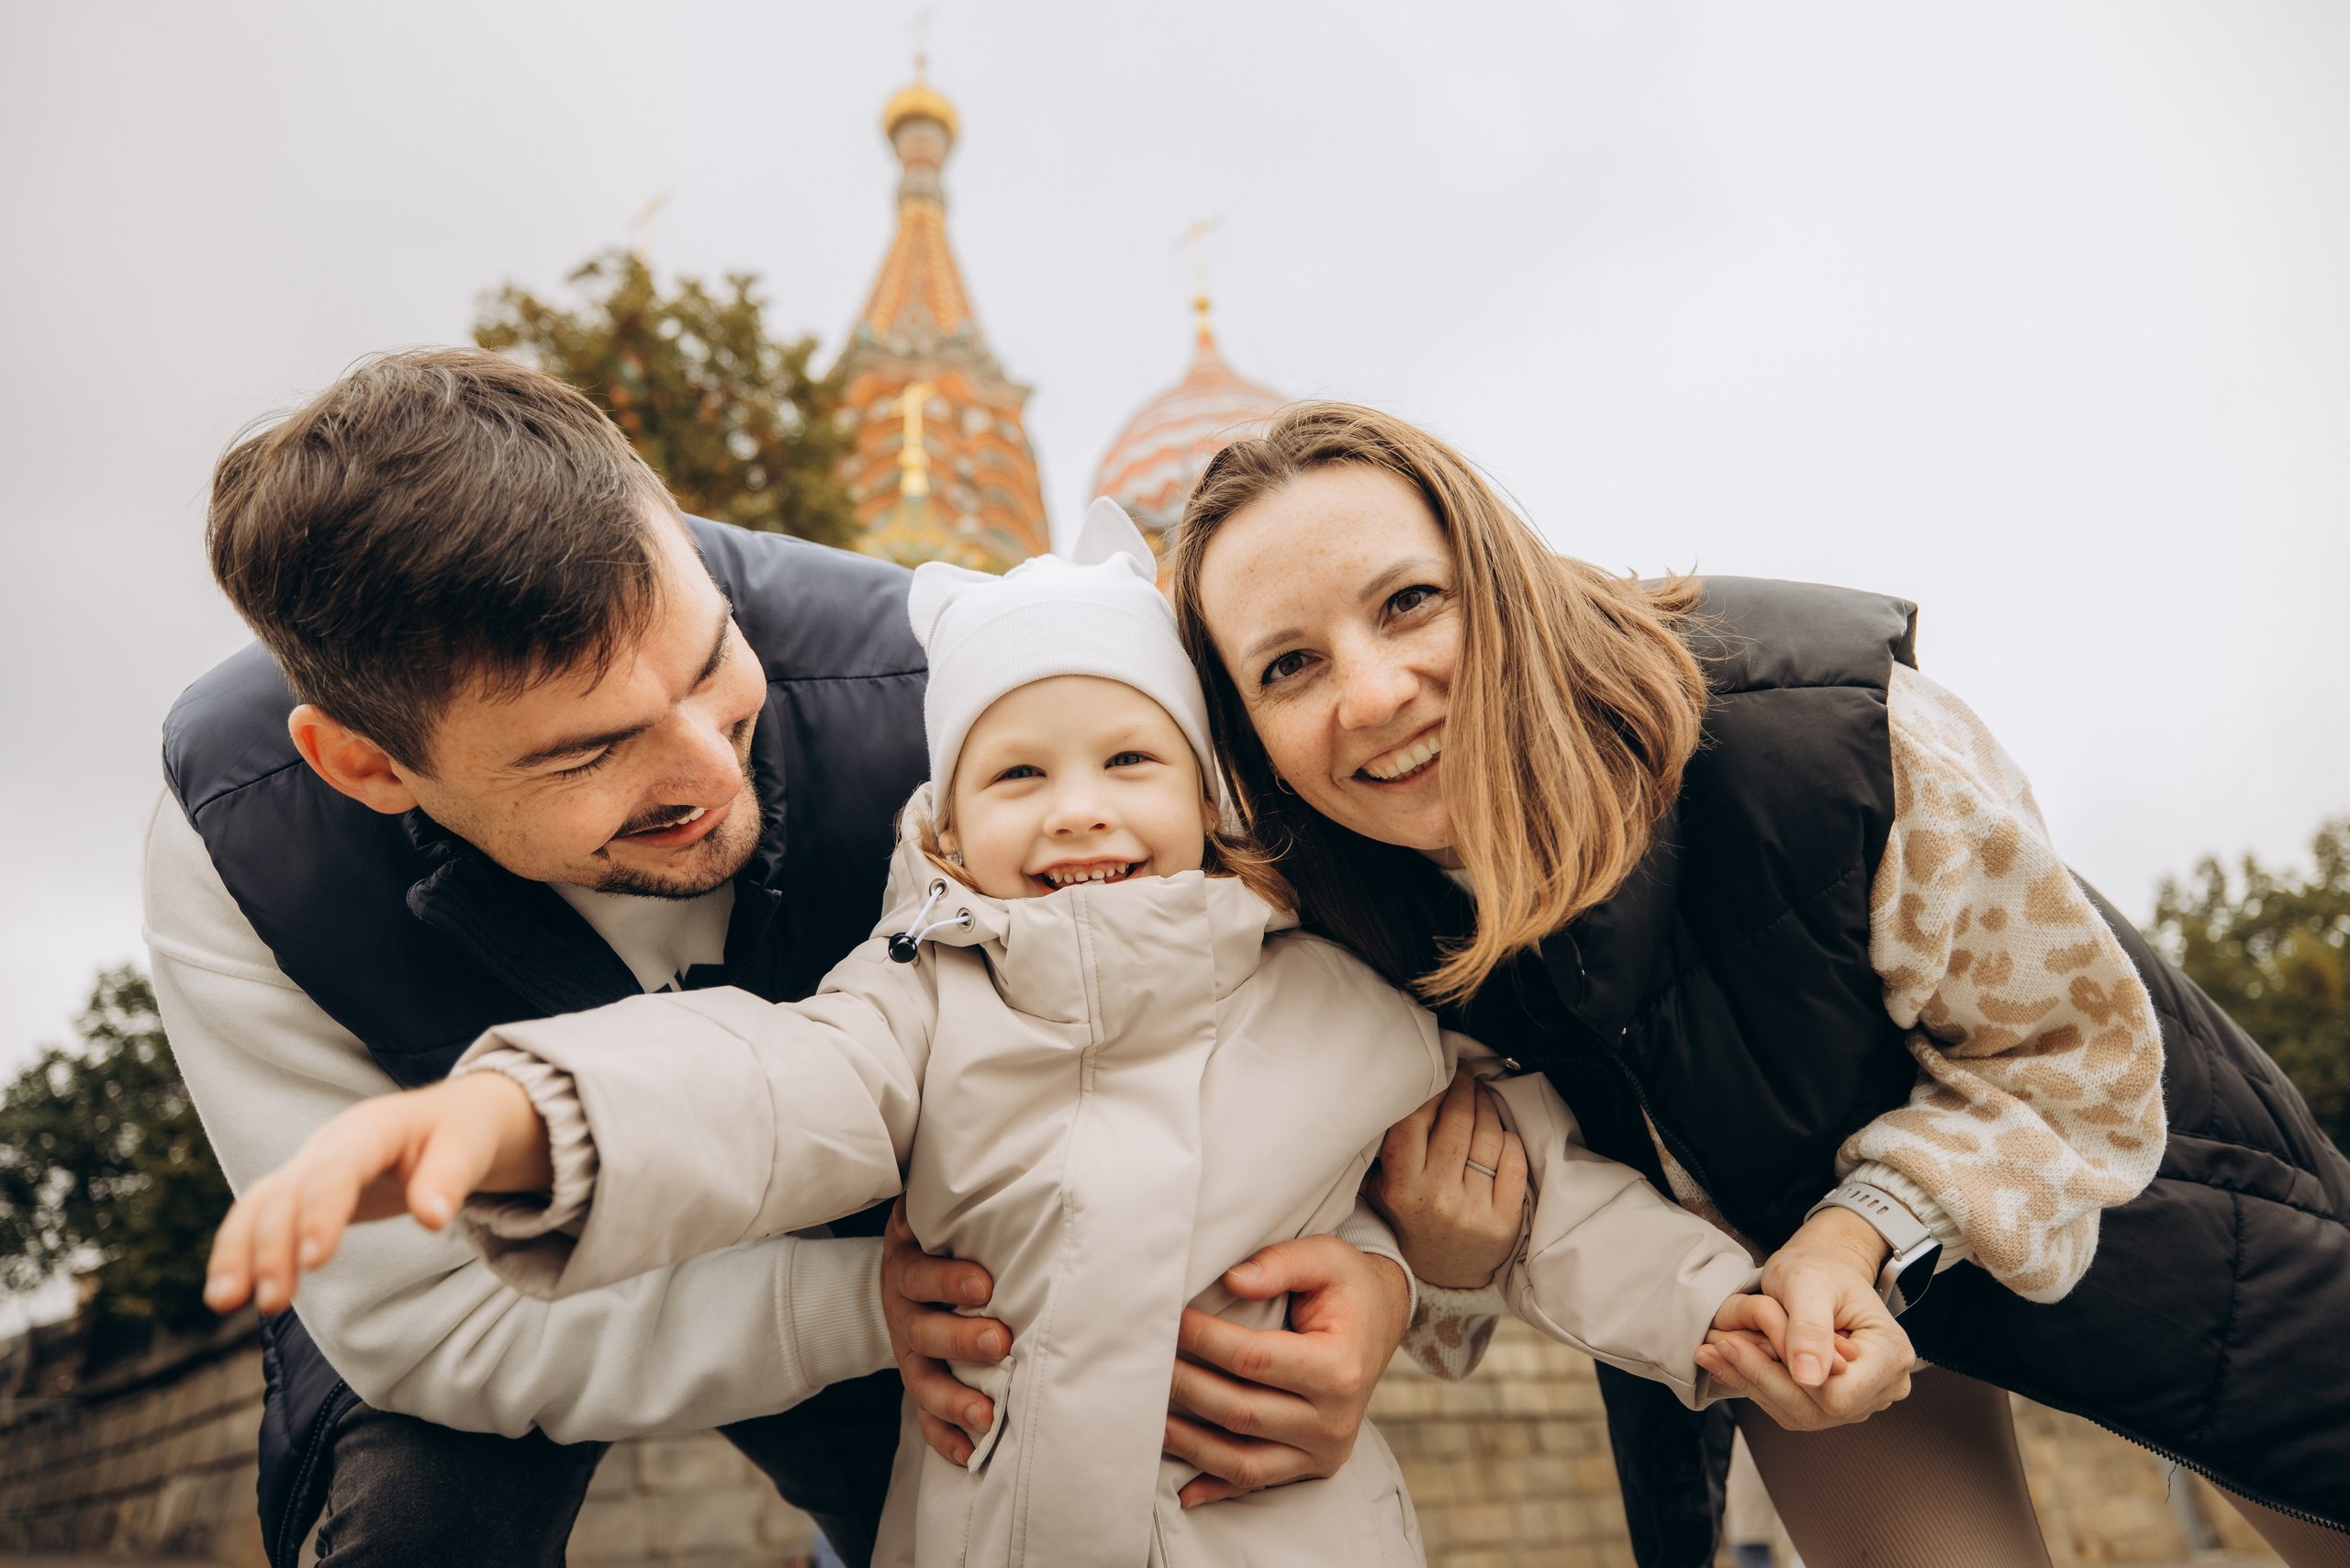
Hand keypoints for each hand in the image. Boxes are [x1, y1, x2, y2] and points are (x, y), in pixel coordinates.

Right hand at [204, 1071, 550, 1315]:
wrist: (447, 1117)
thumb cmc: (461, 1133)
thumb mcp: (470, 1146)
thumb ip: (450, 1178)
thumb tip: (433, 1219)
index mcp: (371, 1128)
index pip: (338, 1168)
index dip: (322, 1212)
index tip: (316, 1261)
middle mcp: (328, 1144)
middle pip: (288, 1192)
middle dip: (274, 1247)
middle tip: (273, 1303)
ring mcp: (308, 1166)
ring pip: (259, 1204)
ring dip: (238, 1252)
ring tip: (225, 1302)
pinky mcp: (300, 1190)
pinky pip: (258, 1217)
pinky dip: (238, 1251)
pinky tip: (229, 1293)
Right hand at [880, 1200, 1013, 1466]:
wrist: (901, 1272)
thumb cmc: (937, 1236)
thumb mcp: (931, 1213)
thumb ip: (953, 1198)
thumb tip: (996, 1156)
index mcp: (906, 1268)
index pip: (921, 1276)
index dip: (948, 1281)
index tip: (984, 1284)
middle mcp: (904, 1314)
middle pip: (925, 1333)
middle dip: (961, 1340)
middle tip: (1000, 1341)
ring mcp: (909, 1354)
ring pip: (923, 1382)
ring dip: (955, 1401)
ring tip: (988, 1414)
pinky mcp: (919, 1382)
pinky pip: (925, 1420)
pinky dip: (947, 1440)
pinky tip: (973, 1455)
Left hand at [1161, 1234, 1411, 1506]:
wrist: (1382, 1322)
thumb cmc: (1347, 1287)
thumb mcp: (1326, 1258)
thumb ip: (1281, 1263)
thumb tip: (1233, 1279)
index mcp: (1339, 1368)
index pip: (1253, 1359)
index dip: (1205, 1341)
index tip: (1171, 1320)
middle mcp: (1334, 1419)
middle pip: (1241, 1412)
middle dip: (1186, 1388)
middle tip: (1149, 1362)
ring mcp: (1325, 1450)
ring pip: (1244, 1460)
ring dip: (1192, 1444)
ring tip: (1152, 1420)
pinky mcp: (1313, 1465)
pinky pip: (1258, 1483)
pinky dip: (1217, 1488)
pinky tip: (1183, 1489)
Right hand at [1365, 1068, 1528, 1288]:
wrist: (1442, 1276)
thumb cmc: (1412, 1222)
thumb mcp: (1383, 1191)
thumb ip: (1384, 1152)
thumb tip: (1395, 1096)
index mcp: (1402, 1186)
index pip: (1416, 1121)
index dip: (1432, 1090)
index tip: (1441, 1074)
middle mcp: (1437, 1197)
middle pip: (1458, 1122)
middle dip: (1465, 1088)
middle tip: (1467, 1075)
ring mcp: (1472, 1210)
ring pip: (1488, 1137)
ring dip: (1488, 1107)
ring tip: (1483, 1096)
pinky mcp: (1504, 1221)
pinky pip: (1513, 1162)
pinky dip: (1510, 1138)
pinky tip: (1501, 1130)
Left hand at [1693, 1208, 1914, 1429]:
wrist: (1823, 1271)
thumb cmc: (1821, 1269)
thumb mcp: (1809, 1284)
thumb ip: (1809, 1329)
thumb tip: (1808, 1378)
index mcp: (1890, 1356)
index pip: (1838, 1394)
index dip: (1793, 1377)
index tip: (1747, 1345)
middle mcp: (1884, 1387)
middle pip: (1819, 1410)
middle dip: (1763, 1378)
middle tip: (1715, 1347)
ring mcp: (1861, 1400)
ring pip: (1802, 1413)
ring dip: (1754, 1383)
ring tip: (1714, 1352)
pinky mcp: (1835, 1402)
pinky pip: (1794, 1407)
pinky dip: (1759, 1385)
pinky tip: (1729, 1361)